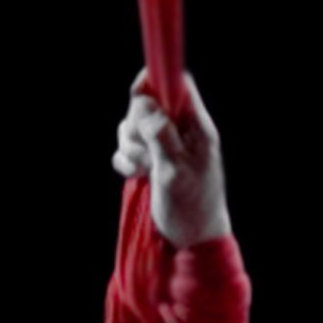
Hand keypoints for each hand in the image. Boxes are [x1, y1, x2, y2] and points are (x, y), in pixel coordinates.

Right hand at [113, 71, 227, 246]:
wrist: (190, 240)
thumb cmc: (191, 208)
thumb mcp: (175, 171)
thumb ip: (160, 135)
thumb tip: (145, 102)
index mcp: (196, 127)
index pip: (177, 85)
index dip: (154, 82)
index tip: (137, 94)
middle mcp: (180, 131)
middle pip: (147, 102)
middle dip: (136, 123)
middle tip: (144, 150)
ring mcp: (163, 146)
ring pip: (133, 126)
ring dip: (130, 147)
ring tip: (144, 169)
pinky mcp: (149, 162)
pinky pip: (126, 149)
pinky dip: (126, 161)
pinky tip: (138, 176)